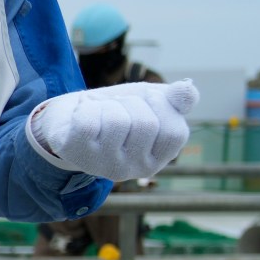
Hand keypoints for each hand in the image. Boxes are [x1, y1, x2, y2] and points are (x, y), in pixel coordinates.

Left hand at [31, 80, 198, 181]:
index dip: (160, 106)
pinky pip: (89, 122)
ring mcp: (103, 165)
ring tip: (99, 111)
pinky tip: (81, 115)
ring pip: (117, 121)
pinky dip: (86, 108)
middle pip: (145, 124)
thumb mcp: (153, 101)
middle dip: (130, 103)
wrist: (71, 114)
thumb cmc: (118, 110)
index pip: (175, 133)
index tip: (145, 100)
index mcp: (158, 158)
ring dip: (107, 105)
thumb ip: (176, 99)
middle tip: (116, 106)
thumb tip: (189, 90)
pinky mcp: (76, 153)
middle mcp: (132, 169)